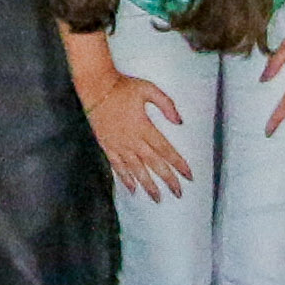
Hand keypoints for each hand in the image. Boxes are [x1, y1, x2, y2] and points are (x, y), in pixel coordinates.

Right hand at [72, 34, 190, 201]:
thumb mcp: (148, 89)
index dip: (178, 164)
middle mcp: (132, 140)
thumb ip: (166, 104)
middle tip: (178, 193)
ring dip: (148, 185)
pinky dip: (125, 179)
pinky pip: (117, 166)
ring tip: (157, 198)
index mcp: (144, 127)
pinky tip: (133, 189)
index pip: (165, 150)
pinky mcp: (107, 146)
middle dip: (167, 179)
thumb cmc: (123, 87)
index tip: (188, 175)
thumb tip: (179, 122)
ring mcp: (118, 145)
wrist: (95, 87)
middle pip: (153, 164)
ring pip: (136, 169)